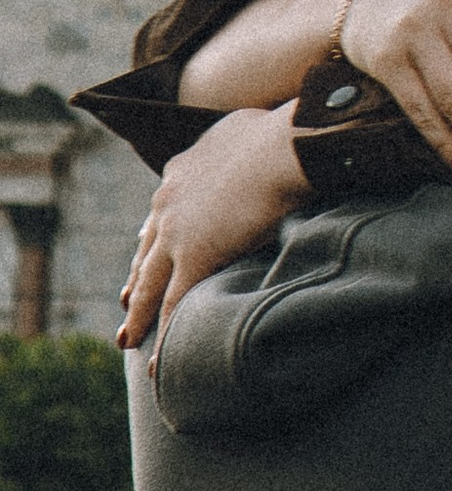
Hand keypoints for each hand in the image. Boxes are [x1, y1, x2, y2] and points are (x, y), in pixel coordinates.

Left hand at [120, 105, 306, 352]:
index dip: (154, 235)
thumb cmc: (285, 133)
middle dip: (136, 279)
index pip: (162, 210)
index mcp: (181, 170)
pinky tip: (157, 363)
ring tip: (127, 340)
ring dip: (138, 315)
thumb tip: (267, 137)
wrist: (285, 146)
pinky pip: (173, 306)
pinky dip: (164, 336)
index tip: (147, 251)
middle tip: (127, 304)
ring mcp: (177, 232)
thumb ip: (246, 140)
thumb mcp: (254, 126)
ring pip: (149, 284)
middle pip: (145, 251)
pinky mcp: (195, 258)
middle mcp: (169, 201)